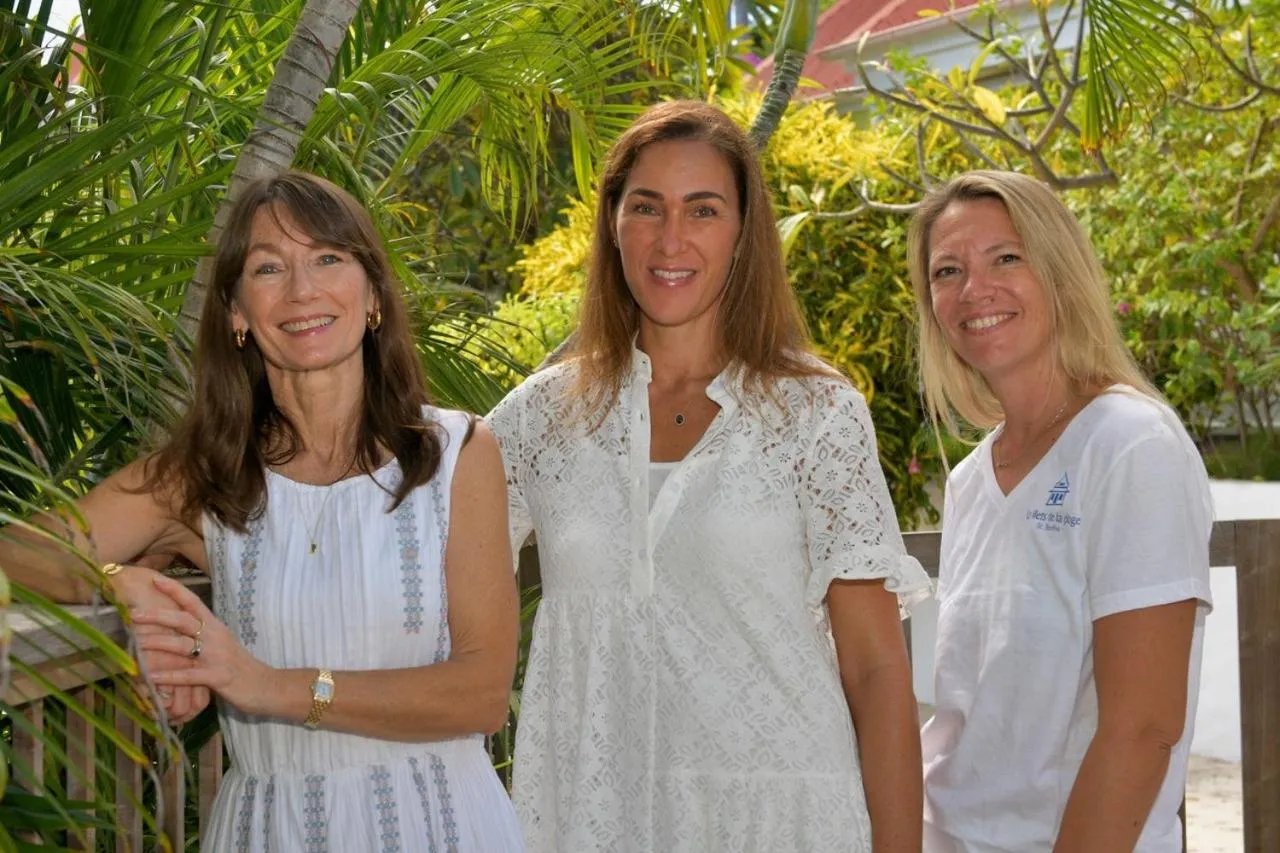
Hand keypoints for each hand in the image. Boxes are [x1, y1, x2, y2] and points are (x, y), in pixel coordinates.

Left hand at [131, 575, 273, 715]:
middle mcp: (216, 637)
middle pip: (184, 620)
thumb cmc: (240, 666)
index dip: (175, 590)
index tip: (154, 579)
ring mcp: (217, 657)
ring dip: (157, 644)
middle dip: (158, 615)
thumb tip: (173, 632)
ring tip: (135, 645)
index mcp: (216, 627)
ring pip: (183, 645)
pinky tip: (151, 678)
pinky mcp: (218, 677)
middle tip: (133, 614)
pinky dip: (169, 676)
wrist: (267, 686)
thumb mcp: (221, 646)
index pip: (194, 602)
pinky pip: (189, 675)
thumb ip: (201, 637)